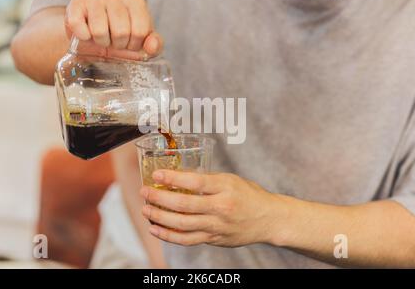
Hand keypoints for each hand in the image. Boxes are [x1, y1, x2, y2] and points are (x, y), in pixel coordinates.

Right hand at [65, 0, 162, 59]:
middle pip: (121, 32)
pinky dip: (84, 37)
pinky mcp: (75, 4)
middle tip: (115, 42)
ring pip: (100, 31)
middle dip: (118, 45)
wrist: (93, 35)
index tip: (130, 43)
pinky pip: (78, 25)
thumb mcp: (142, 41)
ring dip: (102, 42)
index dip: (134, 45)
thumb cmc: (121, 36)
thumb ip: (154, 44)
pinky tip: (88, 34)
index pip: (140, 30)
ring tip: (103, 38)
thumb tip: (152, 46)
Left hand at [139, 170, 283, 246]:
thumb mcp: (230, 180)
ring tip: (146, 209)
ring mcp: (217, 226)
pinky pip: (187, 240)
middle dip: (159, 198)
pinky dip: (168, 236)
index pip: (195, 181)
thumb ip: (206, 179)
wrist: (269, 220)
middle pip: (184, 204)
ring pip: (181, 225)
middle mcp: (221, 208)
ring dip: (159, 217)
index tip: (157, 174)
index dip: (173, 178)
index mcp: (225, 188)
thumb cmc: (249, 195)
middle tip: (145, 191)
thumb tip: (178, 175)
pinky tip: (156, 229)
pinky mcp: (214, 239)